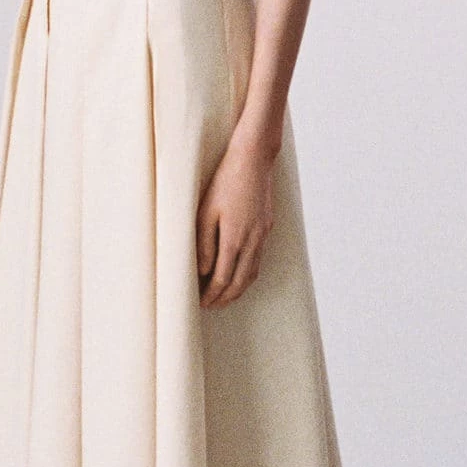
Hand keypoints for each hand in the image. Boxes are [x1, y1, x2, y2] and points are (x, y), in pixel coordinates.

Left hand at [196, 133, 276, 307]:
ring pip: (252, 274)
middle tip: (210, 306)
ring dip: (237, 289)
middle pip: (240, 283)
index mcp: (235, 238)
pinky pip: (258, 260)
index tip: (200, 303)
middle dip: (224, 299)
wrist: (253, 159)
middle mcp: (252, 241)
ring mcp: (262, 235)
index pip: (223, 279)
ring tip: (222, 296)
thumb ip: (204, 244)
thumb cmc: (225, 181)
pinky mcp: (266, 227)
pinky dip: (247, 274)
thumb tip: (203, 271)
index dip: (211, 295)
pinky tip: (238, 273)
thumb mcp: (205, 212)